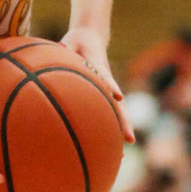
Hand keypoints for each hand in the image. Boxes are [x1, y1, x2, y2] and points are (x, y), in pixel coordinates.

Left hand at [60, 26, 134, 142]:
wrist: (89, 37)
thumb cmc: (77, 41)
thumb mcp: (72, 40)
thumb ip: (68, 45)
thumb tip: (62, 46)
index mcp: (99, 67)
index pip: (107, 79)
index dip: (111, 86)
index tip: (118, 95)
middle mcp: (106, 82)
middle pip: (118, 105)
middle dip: (123, 121)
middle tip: (129, 140)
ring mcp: (106, 89)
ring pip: (115, 113)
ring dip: (118, 131)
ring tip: (120, 154)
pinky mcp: (101, 93)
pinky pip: (106, 112)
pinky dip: (107, 126)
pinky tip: (104, 145)